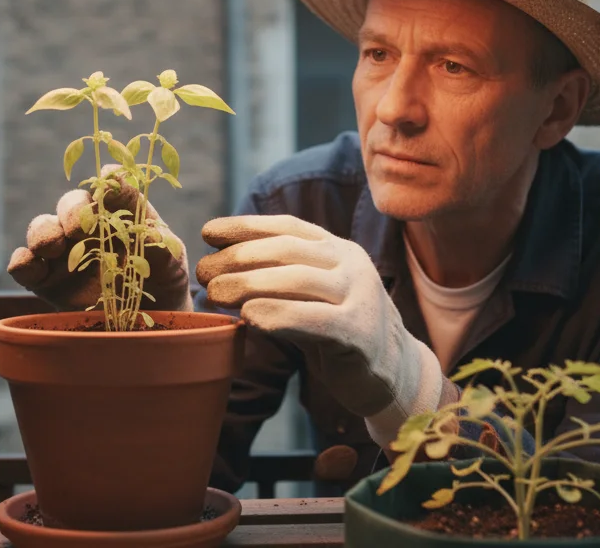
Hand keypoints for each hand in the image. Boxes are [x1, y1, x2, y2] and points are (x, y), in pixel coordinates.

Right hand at [7, 166, 192, 312]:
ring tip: (51, 247)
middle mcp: (89, 227)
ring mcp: (64, 253)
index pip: (112, 187)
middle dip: (71, 211)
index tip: (107, 187)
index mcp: (122, 213)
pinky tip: (31, 267)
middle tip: (78, 229)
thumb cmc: (163, 284)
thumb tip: (150, 229)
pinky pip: (24, 265)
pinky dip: (22, 262)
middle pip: (70, 203)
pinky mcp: (45, 281)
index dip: (108, 182)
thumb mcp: (171, 265)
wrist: (147, 327)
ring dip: (42, 232)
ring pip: (42, 228)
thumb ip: (160, 245)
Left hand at [196, 214, 441, 446]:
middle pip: (288, 250)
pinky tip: (249, 317)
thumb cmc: (338, 332)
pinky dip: (277, 315)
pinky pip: (313, 319)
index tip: (208, 231)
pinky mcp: (359, 334)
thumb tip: (220, 267)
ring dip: (249, 283)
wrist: (394, 373)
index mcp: (338, 249)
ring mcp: (360, 296)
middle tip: (204, 272)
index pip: (288, 227)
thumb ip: (280, 279)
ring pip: (298, 279)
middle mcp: (352, 264)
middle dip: (239, 257)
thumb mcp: (311, 296)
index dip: (246, 226)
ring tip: (215, 293)